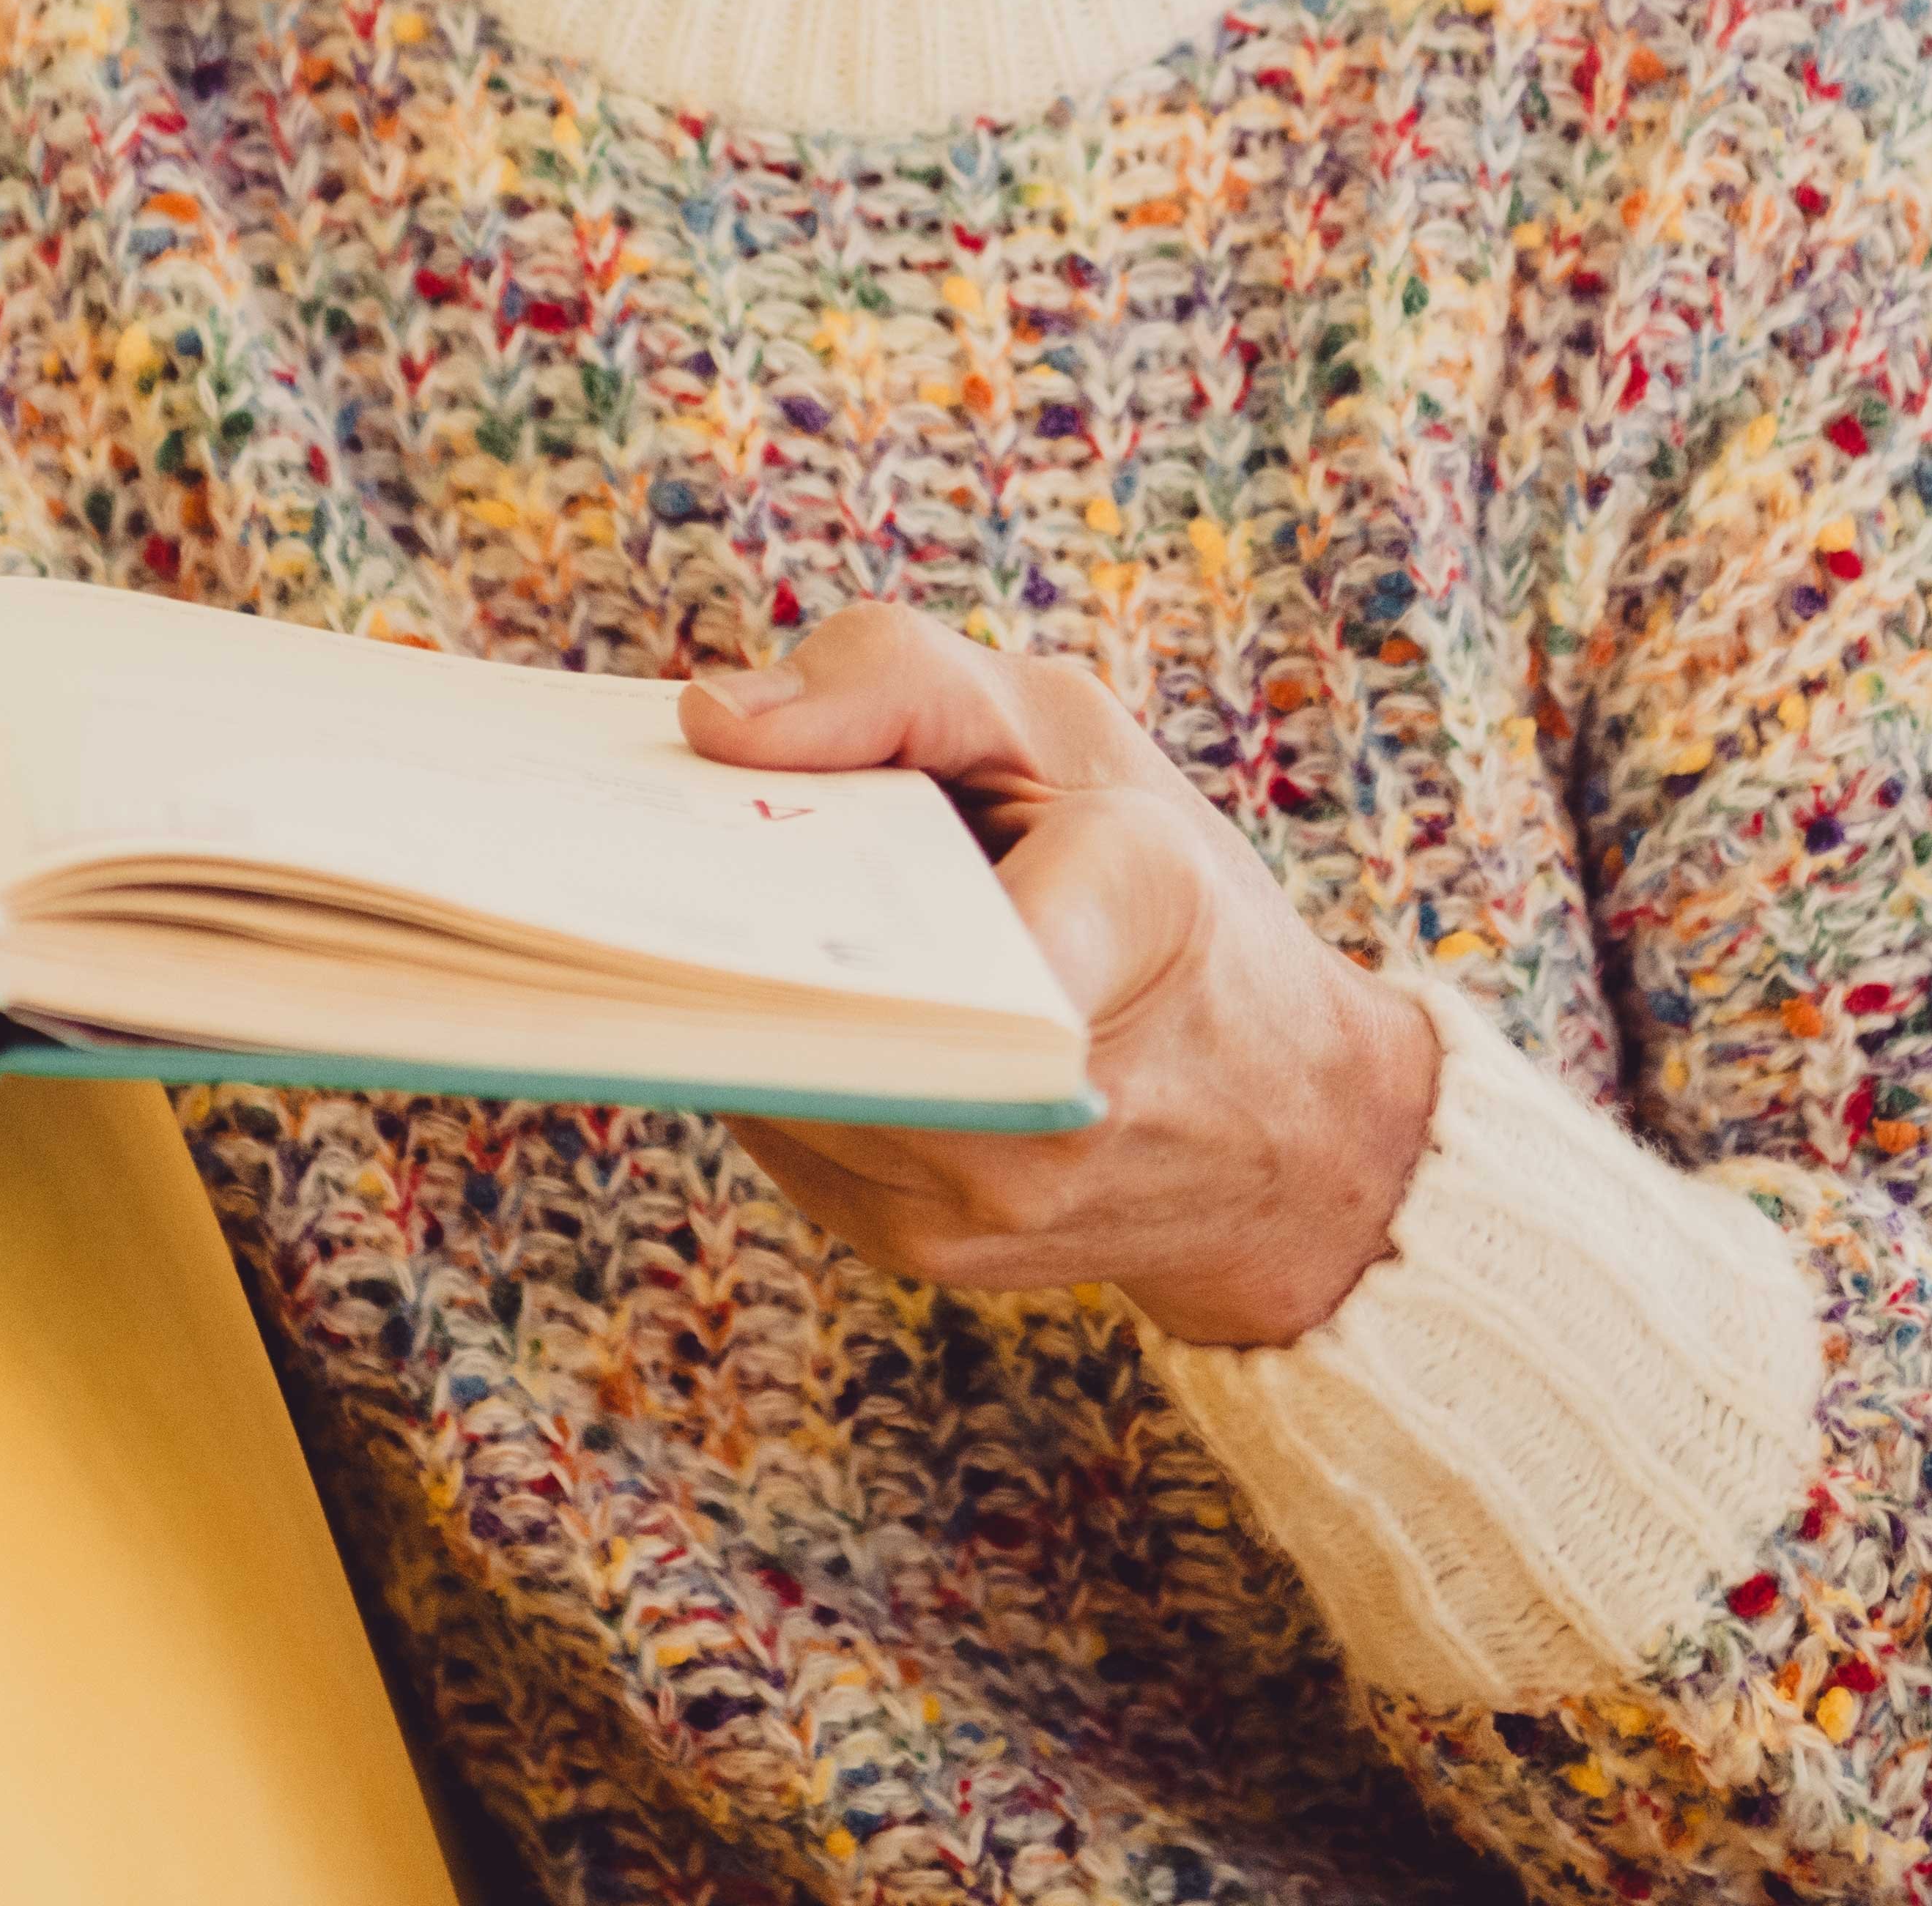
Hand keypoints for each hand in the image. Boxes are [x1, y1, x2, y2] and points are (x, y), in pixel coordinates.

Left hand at [680, 605, 1439, 1348]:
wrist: (1287, 1127)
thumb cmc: (1163, 894)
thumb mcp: (1066, 729)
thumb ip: (895, 682)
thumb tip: (708, 722)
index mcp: (1136, 912)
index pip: (943, 895)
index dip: (800, 831)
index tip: (707, 765)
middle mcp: (1058, 1092)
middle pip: (805, 992)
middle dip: (715, 908)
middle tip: (645, 824)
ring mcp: (985, 1196)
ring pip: (765, 1068)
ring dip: (722, 980)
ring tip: (708, 892)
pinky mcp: (923, 1248)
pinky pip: (778, 1123)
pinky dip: (761, 1044)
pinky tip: (773, 981)